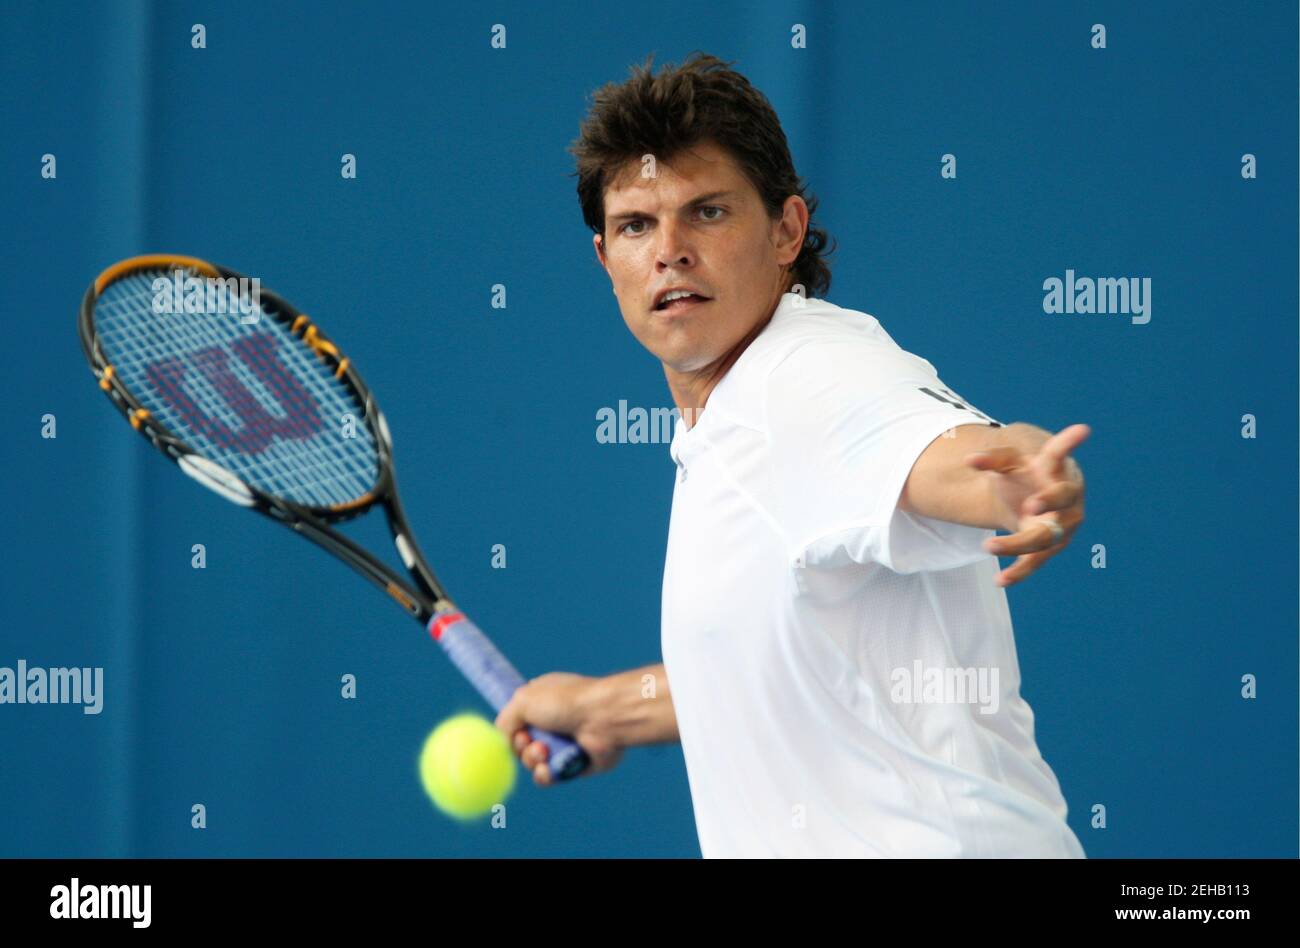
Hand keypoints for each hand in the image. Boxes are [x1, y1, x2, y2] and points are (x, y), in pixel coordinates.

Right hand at [495, 672, 623, 786]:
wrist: (603, 717)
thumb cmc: (565, 702)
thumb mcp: (522, 700)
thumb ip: (504, 721)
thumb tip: (502, 741)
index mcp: (541, 701)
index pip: (517, 721)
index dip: (511, 730)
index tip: (515, 730)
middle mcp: (552, 722)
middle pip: (522, 745)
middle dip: (521, 747)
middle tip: (531, 742)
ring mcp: (563, 744)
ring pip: (533, 763)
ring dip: (532, 760)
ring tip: (544, 752)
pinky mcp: (574, 765)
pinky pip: (549, 778)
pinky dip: (544, 775)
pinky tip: (548, 769)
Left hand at [965, 423, 1088, 587]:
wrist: (1031, 495)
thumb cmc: (1024, 472)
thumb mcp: (1007, 461)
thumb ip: (991, 459)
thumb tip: (969, 459)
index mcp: (1058, 468)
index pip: (1062, 452)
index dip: (1069, 442)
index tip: (1082, 429)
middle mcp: (1069, 496)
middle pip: (1063, 500)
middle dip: (1049, 502)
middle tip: (1030, 506)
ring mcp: (1064, 523)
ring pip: (1046, 537)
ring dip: (1019, 543)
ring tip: (989, 545)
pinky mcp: (1051, 546)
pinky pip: (1037, 560)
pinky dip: (1019, 571)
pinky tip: (1000, 580)